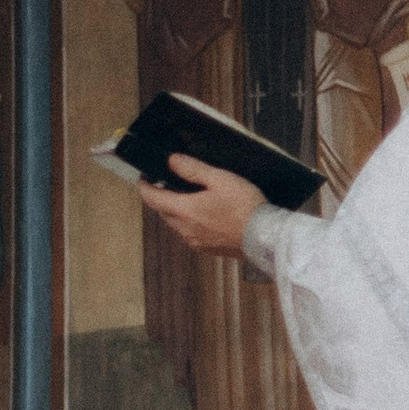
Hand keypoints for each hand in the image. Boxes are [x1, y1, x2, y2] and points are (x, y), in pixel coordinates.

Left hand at [138, 155, 265, 256]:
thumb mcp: (220, 179)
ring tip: (189, 198)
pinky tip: (205, 215)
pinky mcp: (206, 248)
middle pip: (162, 211)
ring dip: (176, 211)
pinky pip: (188, 233)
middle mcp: (184, 229)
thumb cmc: (245, 207)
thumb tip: (171, 161)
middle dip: (161, 197)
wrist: (265, 235)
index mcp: (183, 210)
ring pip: (175, 223)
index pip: (151, 198)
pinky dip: (189, 223)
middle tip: (169, 184)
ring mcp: (194, 241)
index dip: (144, 187)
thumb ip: (193, 169)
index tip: (144, 178)